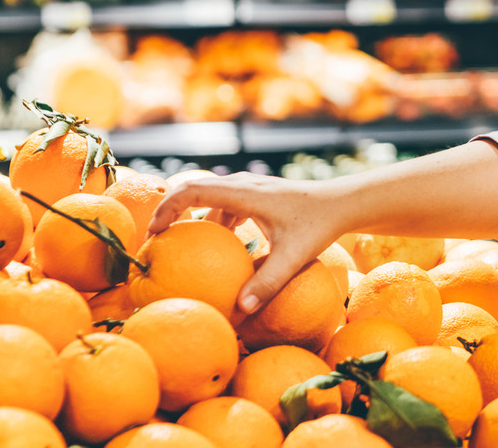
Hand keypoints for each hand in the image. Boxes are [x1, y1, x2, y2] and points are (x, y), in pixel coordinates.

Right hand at [148, 172, 348, 315]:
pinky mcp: (257, 196)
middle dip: (171, 209)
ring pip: (210, 194)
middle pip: (195, 187)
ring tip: (180, 243)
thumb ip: (267, 283)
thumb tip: (240, 311)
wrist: (342, 204)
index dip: (168, 207)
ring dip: (192, 214)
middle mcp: (243, 185)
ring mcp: (250, 188)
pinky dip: (212, 219)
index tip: (154, 232)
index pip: (194, 190)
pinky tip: (216, 244)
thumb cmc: (319, 226)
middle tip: (156, 238)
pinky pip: (225, 202)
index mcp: (245, 193)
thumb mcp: (293, 257)